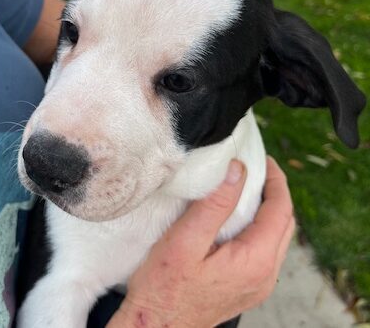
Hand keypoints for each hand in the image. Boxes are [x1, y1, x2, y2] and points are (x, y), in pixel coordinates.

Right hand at [107, 156, 294, 327]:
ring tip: (248, 187)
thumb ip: (215, 205)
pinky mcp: (247, 287)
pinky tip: (238, 216)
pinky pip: (264, 250)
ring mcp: (258, 284)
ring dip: (268, 209)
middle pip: (284, 224)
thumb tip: (237, 171)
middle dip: (276, 192)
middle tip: (258, 169)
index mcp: (255, 262)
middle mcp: (265, 276)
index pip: (280, 212)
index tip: (264, 160)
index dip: (276, 181)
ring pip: (276, 238)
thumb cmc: (164, 288)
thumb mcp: (186, 240)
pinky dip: (259, 226)